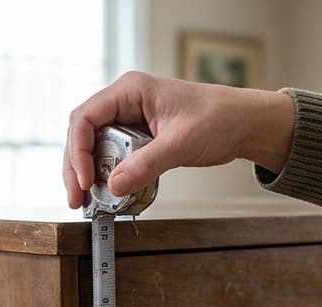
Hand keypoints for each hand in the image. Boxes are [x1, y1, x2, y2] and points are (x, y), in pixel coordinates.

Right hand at [62, 71, 295, 208]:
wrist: (244, 123)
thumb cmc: (219, 119)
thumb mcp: (181, 143)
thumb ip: (146, 164)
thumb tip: (113, 186)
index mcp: (130, 90)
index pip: (85, 117)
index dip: (78, 151)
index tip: (85, 180)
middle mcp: (125, 101)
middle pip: (83, 133)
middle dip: (76, 167)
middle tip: (77, 199)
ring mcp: (130, 118)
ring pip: (94, 145)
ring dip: (88, 173)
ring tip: (88, 202)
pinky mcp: (139, 135)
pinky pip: (113, 154)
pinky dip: (107, 174)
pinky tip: (107, 193)